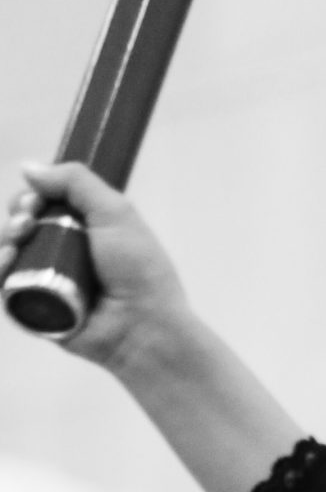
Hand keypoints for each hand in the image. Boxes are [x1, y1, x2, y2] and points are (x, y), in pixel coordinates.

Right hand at [1, 160, 193, 373]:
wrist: (145, 324)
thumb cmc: (139, 269)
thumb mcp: (115, 213)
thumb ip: (76, 183)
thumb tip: (28, 167)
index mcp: (83, 230)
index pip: (41, 205)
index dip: (31, 198)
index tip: (36, 200)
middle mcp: (63, 253)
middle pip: (20, 225)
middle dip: (17, 216)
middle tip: (29, 221)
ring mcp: (48, 281)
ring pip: (8, 253)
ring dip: (5, 239)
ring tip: (19, 239)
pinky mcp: (36, 309)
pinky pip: (5, 287)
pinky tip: (7, 260)